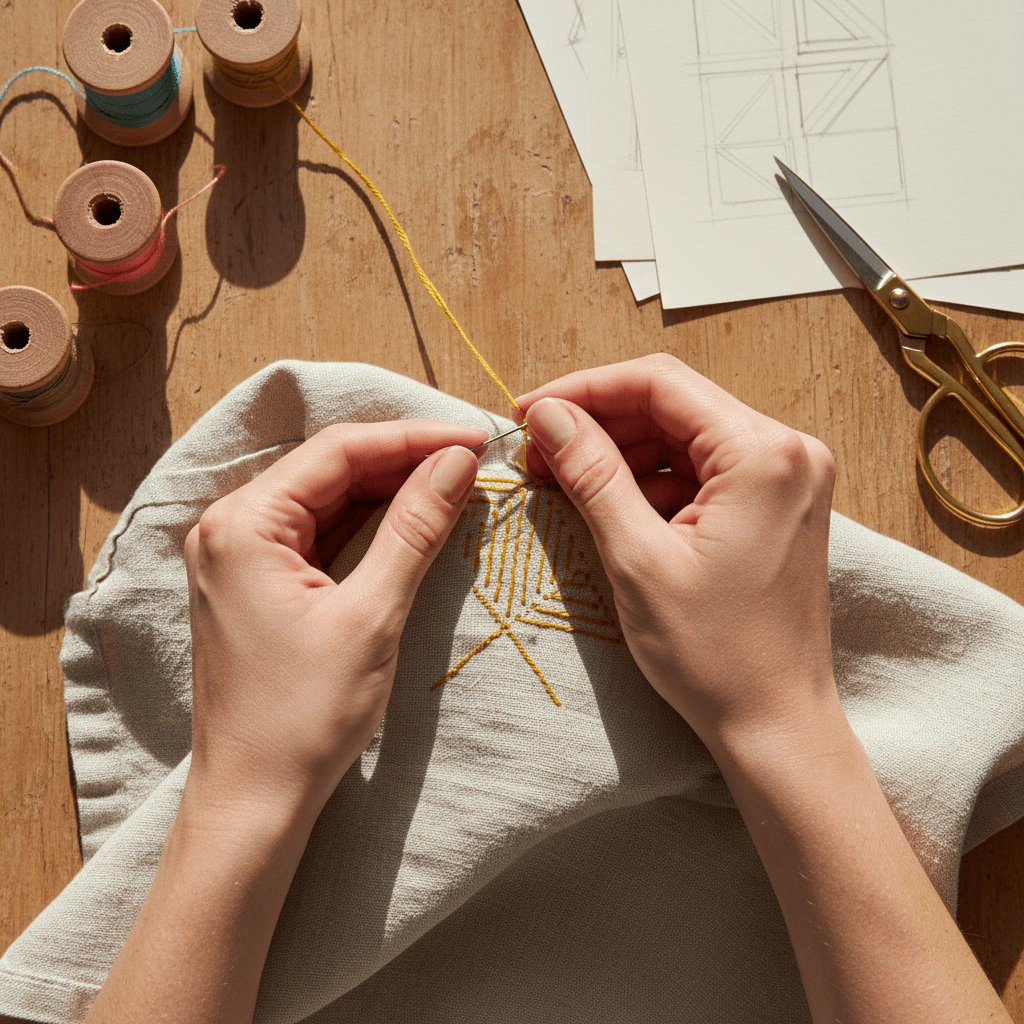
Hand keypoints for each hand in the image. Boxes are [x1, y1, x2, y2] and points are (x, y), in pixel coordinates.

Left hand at [183, 420, 485, 820]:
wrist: (254, 798)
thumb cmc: (304, 716)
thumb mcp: (371, 615)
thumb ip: (414, 529)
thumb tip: (457, 463)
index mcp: (244, 525)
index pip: (340, 451)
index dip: (413, 438)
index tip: (474, 437)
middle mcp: (229, 527)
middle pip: (330, 469)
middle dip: (403, 460)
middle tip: (472, 460)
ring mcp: (238, 555)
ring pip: (327, 499)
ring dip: (389, 490)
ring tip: (454, 483)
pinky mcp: (255, 583)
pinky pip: (317, 533)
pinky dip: (366, 525)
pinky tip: (412, 518)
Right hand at [516, 353, 836, 755]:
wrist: (775, 722)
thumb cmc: (716, 654)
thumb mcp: (638, 558)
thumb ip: (592, 473)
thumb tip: (548, 414)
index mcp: (764, 455)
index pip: (660, 383)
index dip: (584, 390)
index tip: (530, 411)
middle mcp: (788, 451)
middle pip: (673, 403)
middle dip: (599, 422)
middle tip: (538, 452)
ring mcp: (787, 477)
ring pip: (683, 435)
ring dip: (621, 451)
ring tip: (563, 479)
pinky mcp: (775, 503)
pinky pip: (702, 469)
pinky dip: (652, 480)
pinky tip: (611, 505)